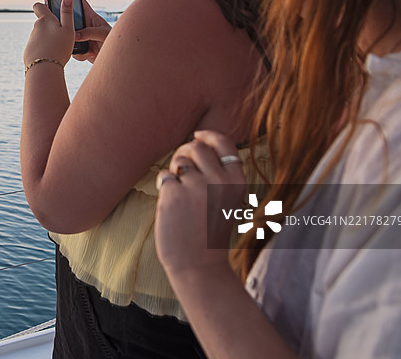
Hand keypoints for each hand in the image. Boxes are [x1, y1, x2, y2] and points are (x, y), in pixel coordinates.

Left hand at [23, 0, 75, 67]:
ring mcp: (31, 40)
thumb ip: (67, 13)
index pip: (39, 6)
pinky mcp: (29, 51)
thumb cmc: (59, 48)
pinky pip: (37, 48)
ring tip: (57, 49)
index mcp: (45, 20)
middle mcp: (36, 28)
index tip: (49, 9)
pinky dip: (43, 50)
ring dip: (47, 39)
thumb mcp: (68, 30)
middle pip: (42, 23)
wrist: (44, 69)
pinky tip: (51, 57)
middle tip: (61, 35)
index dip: (43, 6)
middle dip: (50, 27)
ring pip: (40, 36)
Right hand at [72, 0, 111, 63]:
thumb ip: (90, 32)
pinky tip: (88, 54)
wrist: (116, 59)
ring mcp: (83, 37)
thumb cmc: (115, 42)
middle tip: (62, 26)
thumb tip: (75, 35)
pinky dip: (78, 53)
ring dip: (72, 41)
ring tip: (80, 46)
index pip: (81, 4)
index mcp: (92, 18)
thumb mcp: (103, 33)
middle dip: (66, 24)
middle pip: (71, 20)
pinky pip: (74, 50)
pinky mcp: (82, 48)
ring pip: (69, 36)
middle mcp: (86, 26)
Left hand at [155, 130, 245, 278]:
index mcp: (236, 182)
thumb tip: (195, 144)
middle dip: (185, 153)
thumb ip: (218, 175)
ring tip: (178, 192)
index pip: (224, 144)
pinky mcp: (174, 193)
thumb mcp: (226, 201)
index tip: (197, 135)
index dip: (208, 136)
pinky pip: (164, 176)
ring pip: (179, 159)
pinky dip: (164, 186)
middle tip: (181, 171)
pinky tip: (170, 203)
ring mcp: (197, 186)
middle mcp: (219, 180)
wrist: (199, 265)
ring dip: (174, 171)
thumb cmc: (209, 233)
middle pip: (197, 147)